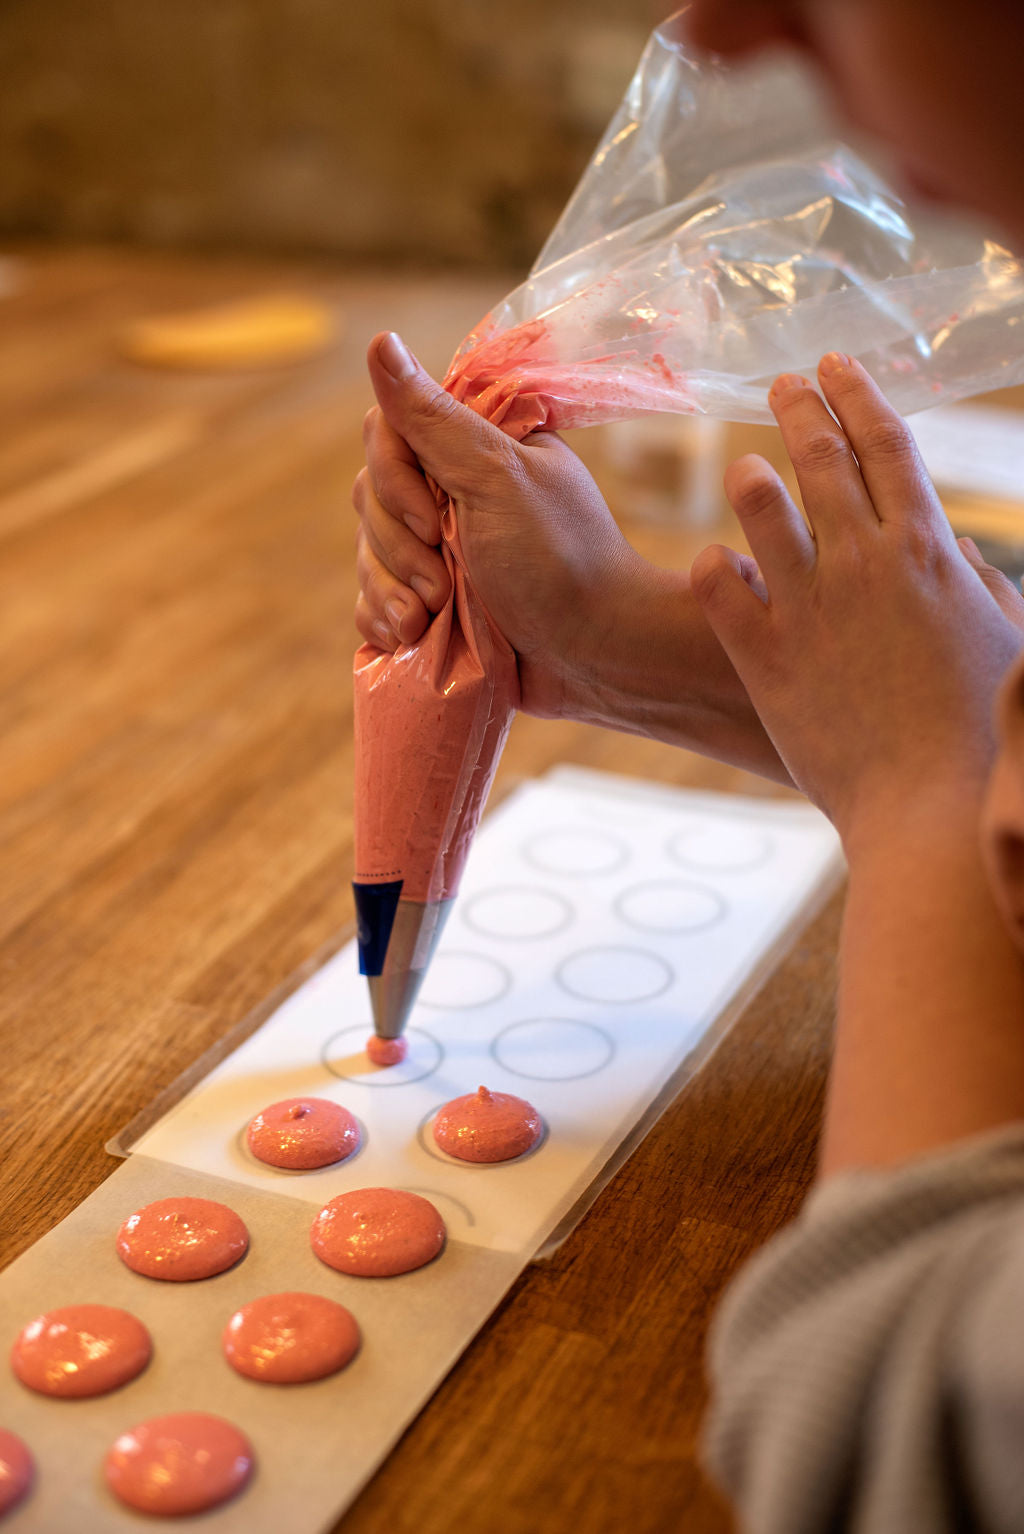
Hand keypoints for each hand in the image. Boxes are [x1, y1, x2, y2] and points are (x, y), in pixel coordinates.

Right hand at [353, 331, 647, 720]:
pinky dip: (382, 620)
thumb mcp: (497, 478)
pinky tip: (407, 636)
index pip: (387, 436)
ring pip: (368, 554)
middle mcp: (451, 492)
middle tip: (443, 584)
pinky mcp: (430, 603)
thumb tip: (379, 342)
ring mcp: (439, 551)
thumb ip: (433, 418)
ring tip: (430, 619)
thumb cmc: (559, 559)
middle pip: (369, 497)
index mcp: (472, 448)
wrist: (594, 653)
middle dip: (399, 548)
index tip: (435, 522)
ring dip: (390, 591)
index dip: (395, 482)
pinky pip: (372, 601)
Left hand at [691, 352, 1023, 850]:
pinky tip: (715, 566)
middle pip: (820, 455)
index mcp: (925, 548)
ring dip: (750, 478)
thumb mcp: (1001, 641)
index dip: (859, 395)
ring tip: (745, 469)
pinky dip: (714, 567)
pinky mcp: (764, 656)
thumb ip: (977, 585)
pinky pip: (718, 586)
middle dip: (799, 407)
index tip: (838, 368)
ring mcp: (807, 606)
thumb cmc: (982, 733)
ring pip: (759, 506)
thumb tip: (953, 547)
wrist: (931, 808)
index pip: (886, 443)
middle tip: (783, 384)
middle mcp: (861, 561)